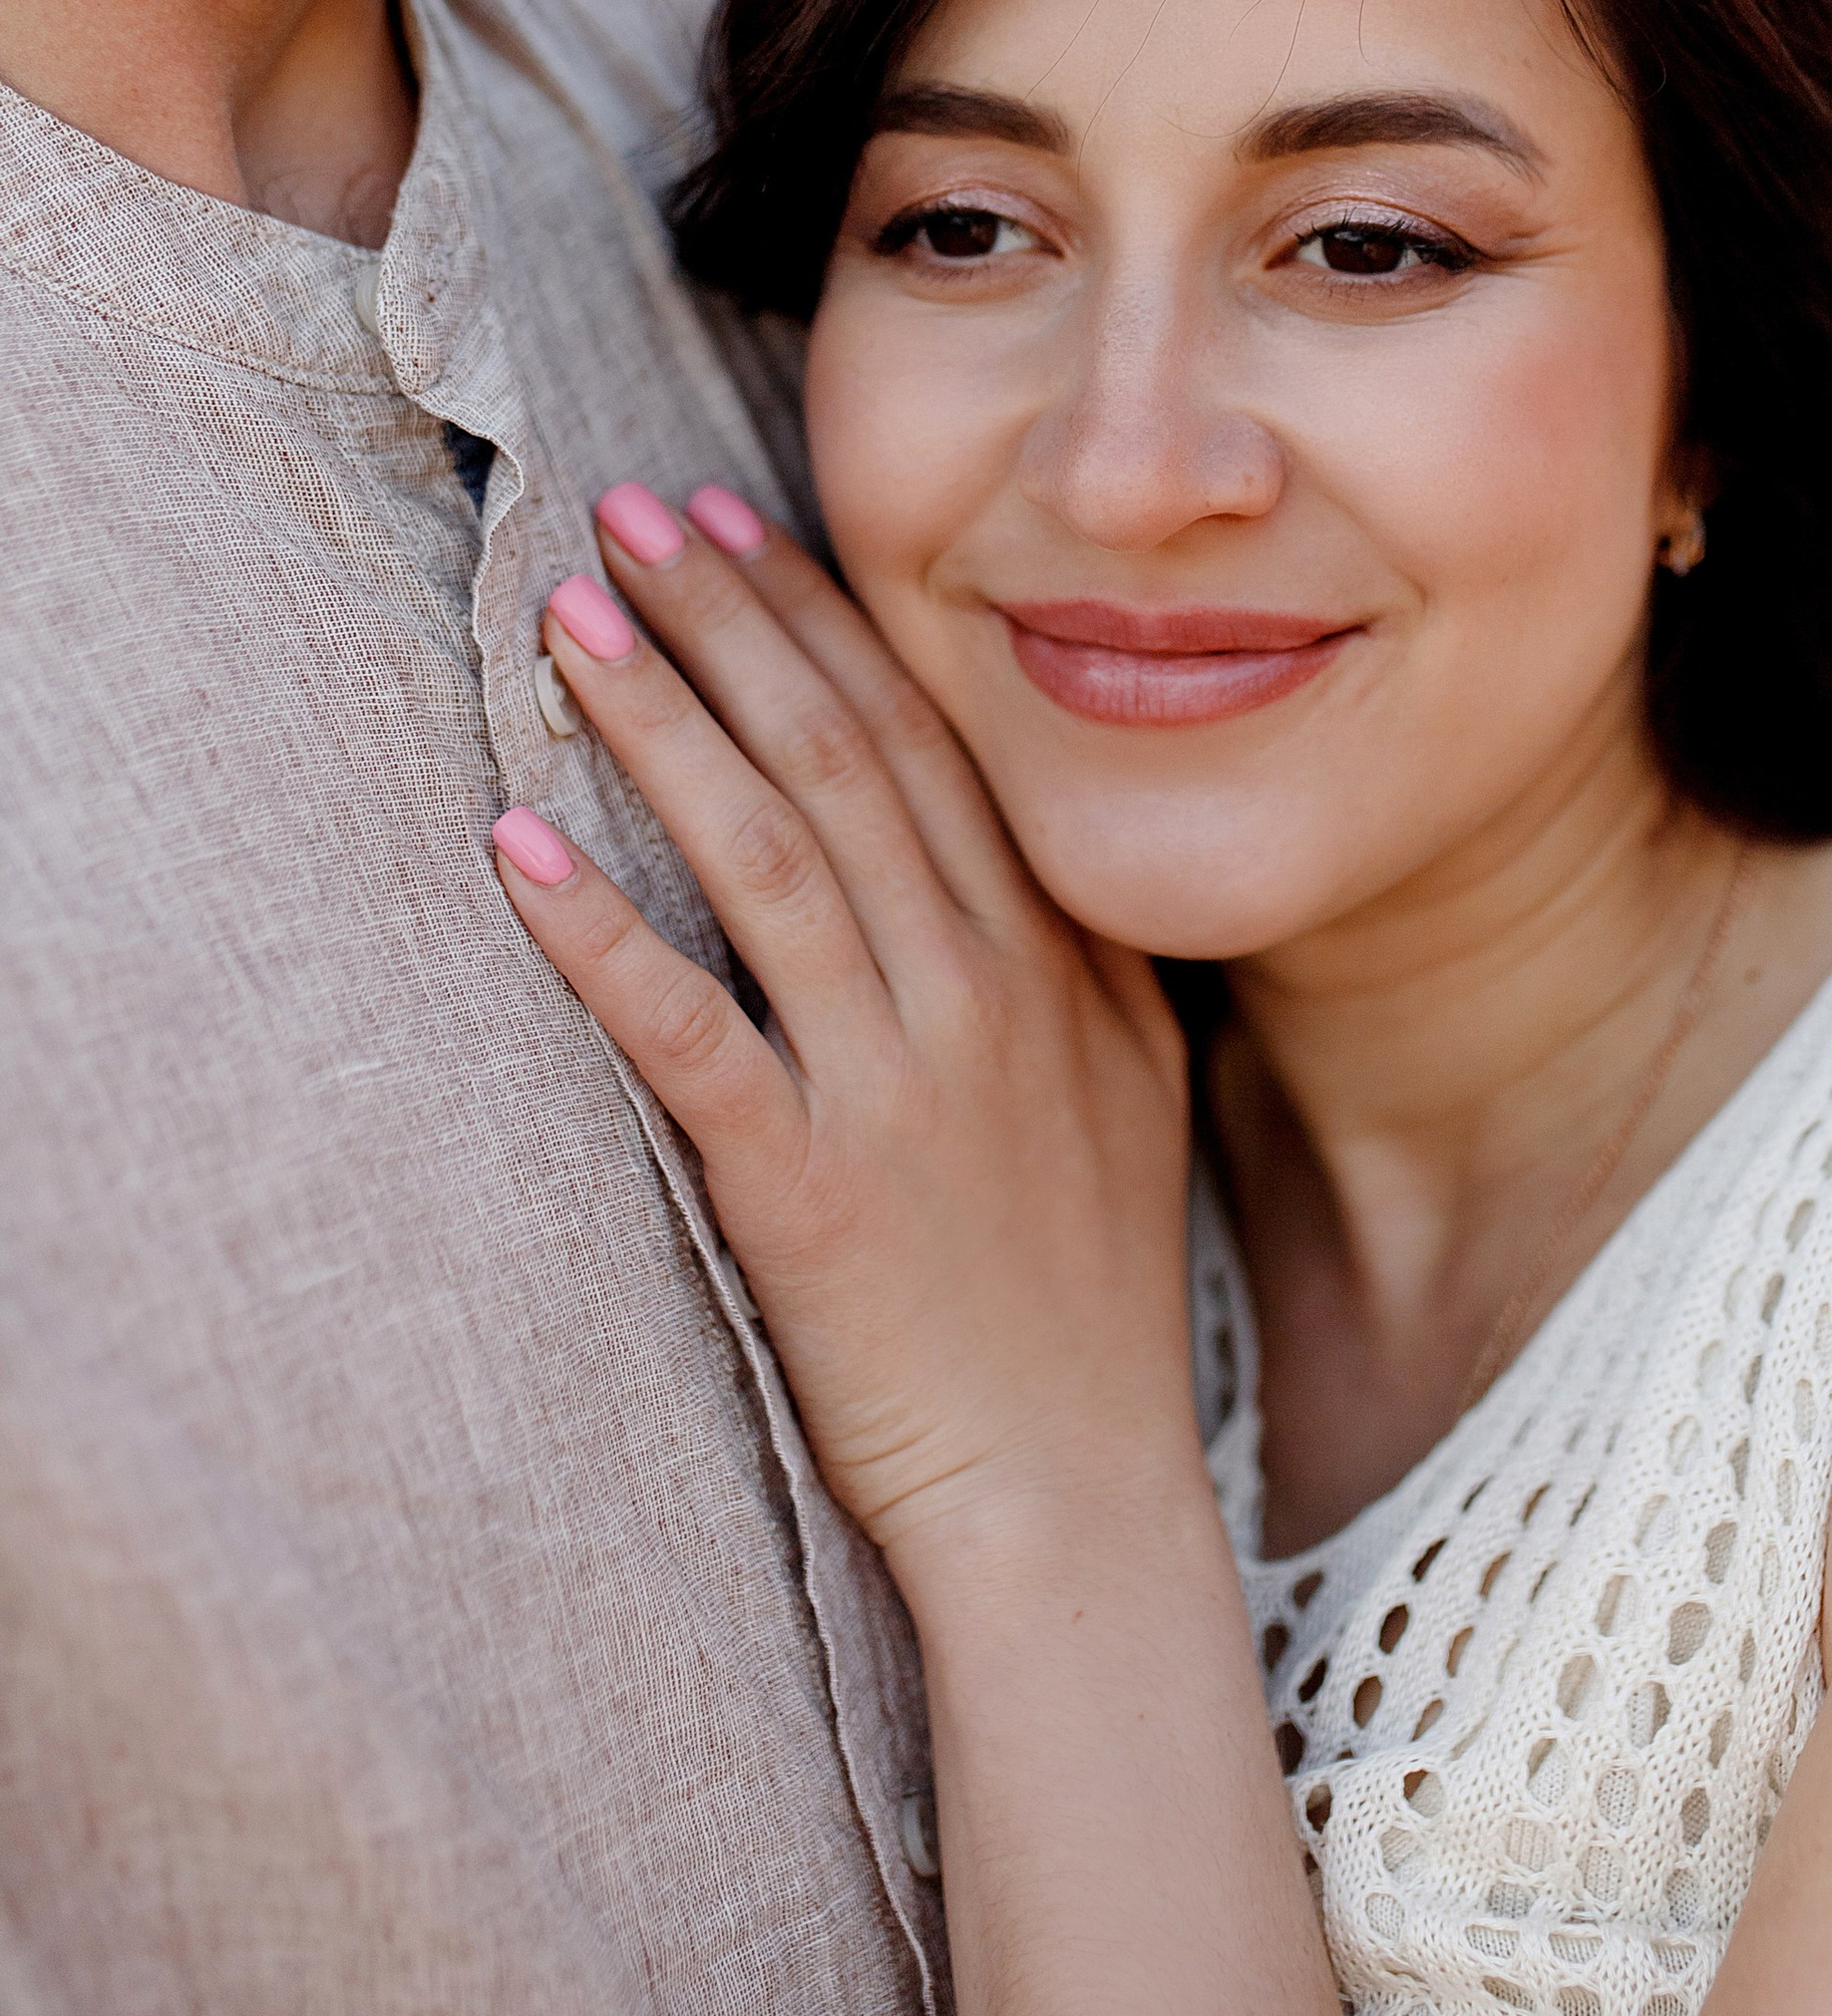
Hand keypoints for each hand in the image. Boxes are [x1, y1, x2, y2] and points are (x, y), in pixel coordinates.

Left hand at [489, 486, 1197, 1580]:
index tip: (736, 520)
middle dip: (731, 622)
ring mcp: (904, 1086)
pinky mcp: (813, 1190)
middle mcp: (985, 994)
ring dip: (662, 728)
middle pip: (844, 762)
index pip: (929, 739)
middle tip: (628, 517)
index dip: (823, 618)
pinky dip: (602, 939)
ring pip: (769, 861)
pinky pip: (692, 1038)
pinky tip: (516, 855)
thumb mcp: (1131, 1091)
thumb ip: (1071, 958)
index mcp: (1055, 957)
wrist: (1076, 1498)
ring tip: (570, 622)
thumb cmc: (1087, 1302)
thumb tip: (1009, 840)